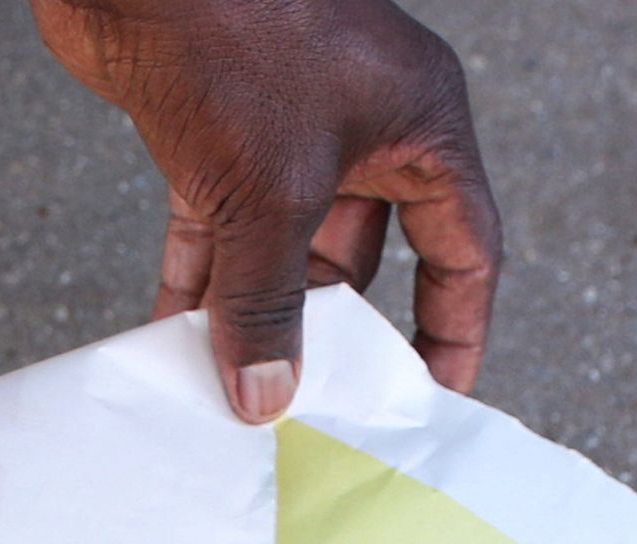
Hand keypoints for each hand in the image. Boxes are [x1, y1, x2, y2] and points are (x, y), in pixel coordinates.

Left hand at [32, 0, 499, 422]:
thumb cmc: (236, 37)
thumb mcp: (270, 196)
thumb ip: (268, 303)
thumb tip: (267, 395)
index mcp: (418, 126)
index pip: (463, 248)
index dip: (452, 328)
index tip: (429, 400)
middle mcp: (361, 129)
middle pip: (363, 261)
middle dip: (331, 338)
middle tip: (307, 413)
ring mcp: (284, 134)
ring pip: (280, 254)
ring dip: (254, 321)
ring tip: (233, 398)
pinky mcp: (212, 138)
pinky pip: (215, 234)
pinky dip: (197, 287)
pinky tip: (173, 347)